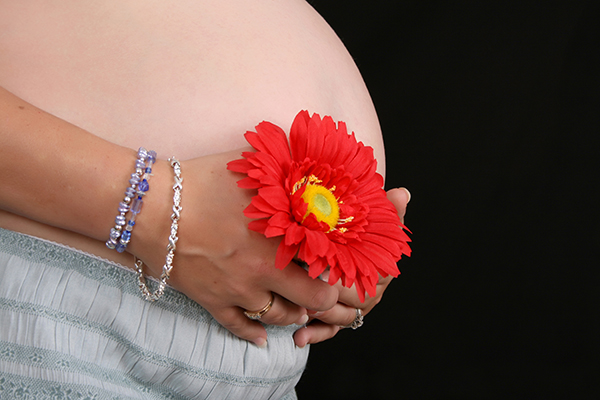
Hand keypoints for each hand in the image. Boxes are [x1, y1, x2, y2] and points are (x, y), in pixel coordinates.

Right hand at [130, 150, 338, 346]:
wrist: (150, 207)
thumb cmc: (201, 181)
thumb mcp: (250, 165)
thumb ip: (283, 167)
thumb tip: (306, 161)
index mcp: (280, 239)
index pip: (326, 266)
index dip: (338, 269)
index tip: (337, 265)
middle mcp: (265, 272)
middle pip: (311, 301)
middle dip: (322, 298)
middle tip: (321, 289)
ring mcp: (238, 291)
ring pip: (279, 318)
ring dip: (293, 314)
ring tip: (297, 307)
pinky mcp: (212, 302)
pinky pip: (239, 327)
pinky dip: (254, 335)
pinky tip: (263, 339)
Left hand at [293, 187, 410, 346]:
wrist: (348, 239)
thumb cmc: (362, 229)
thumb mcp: (374, 218)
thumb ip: (389, 210)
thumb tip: (402, 193)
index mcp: (383, 271)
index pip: (369, 278)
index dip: (348, 276)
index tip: (327, 270)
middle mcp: (371, 293)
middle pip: (353, 301)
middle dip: (329, 297)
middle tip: (307, 290)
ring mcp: (354, 308)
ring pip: (340, 317)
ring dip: (320, 316)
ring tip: (300, 311)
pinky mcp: (338, 318)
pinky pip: (329, 330)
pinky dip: (314, 334)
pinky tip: (299, 337)